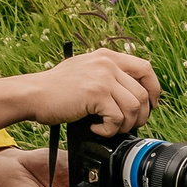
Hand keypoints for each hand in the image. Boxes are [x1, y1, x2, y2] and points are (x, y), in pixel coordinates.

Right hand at [0, 48, 161, 136]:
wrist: (32, 94)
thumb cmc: (55, 89)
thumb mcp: (85, 71)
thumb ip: (107, 75)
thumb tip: (131, 95)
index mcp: (108, 56)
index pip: (146, 69)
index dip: (154, 90)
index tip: (150, 106)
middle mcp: (108, 63)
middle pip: (144, 93)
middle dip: (141, 115)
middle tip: (127, 126)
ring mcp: (103, 77)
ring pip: (134, 107)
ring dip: (124, 125)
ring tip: (108, 128)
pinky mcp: (96, 93)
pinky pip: (118, 118)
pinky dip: (109, 129)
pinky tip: (95, 128)